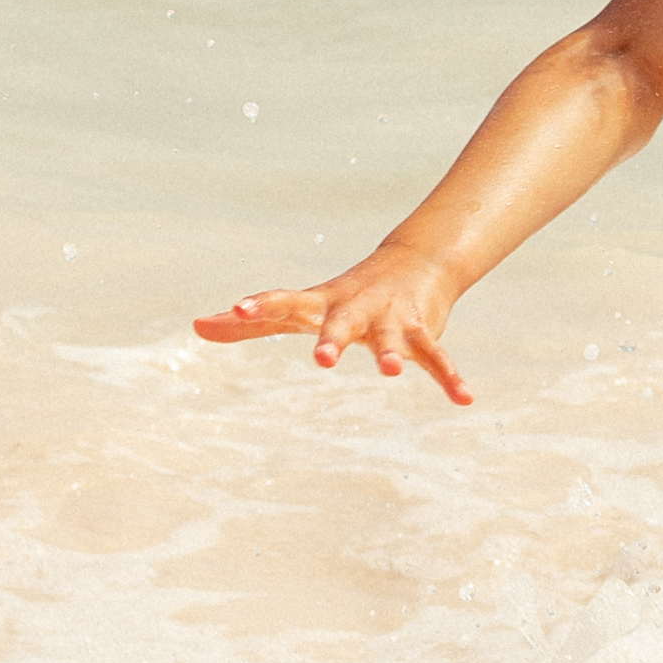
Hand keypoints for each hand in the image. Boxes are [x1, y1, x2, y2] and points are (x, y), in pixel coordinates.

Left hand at [190, 249, 474, 400]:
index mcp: (322, 303)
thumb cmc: (344, 295)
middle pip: (341, 322)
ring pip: (393, 336)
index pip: (286, 302)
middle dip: (333, 339)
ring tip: (389, 372)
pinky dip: (451, 378)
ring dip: (391, 352)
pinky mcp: (423, 332)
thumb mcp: (299, 308)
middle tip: (322, 361)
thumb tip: (197, 327)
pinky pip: (438, 358)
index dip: (261, 306)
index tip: (237, 310)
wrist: (416, 263)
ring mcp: (392, 319)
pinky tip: (466, 399)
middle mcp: (356, 308)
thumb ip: (252, 323)